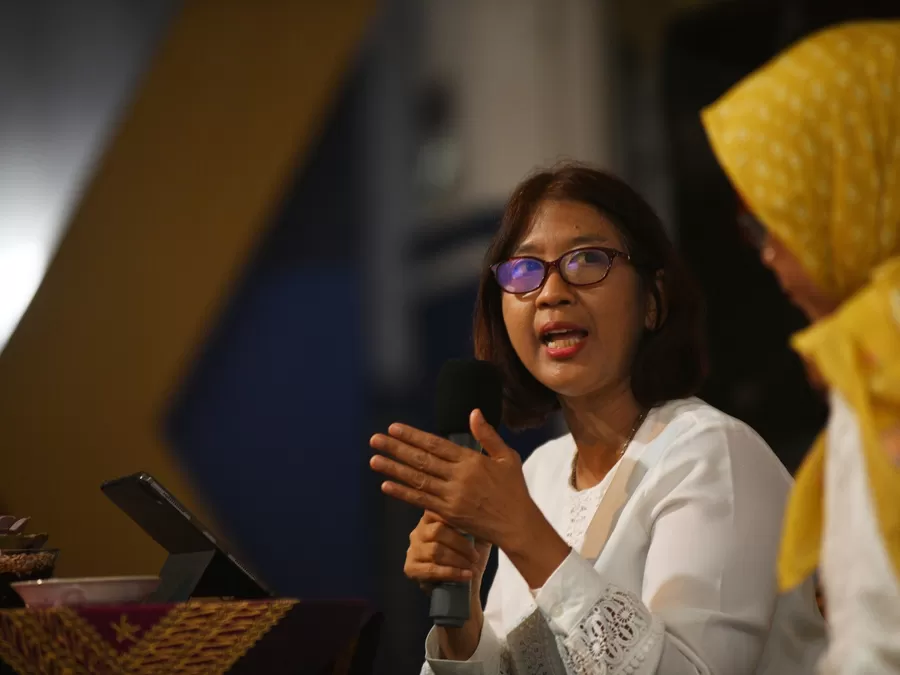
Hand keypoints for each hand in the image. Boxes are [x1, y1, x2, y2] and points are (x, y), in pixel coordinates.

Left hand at [369, 409, 531, 549]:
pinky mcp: (448, 514)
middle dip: (396, 448)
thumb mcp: (507, 457)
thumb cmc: (513, 490)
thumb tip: (474, 412)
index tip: (394, 428)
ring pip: (417, 480)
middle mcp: (458, 477)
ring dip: (394, 469)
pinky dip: (403, 493)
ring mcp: (451, 497)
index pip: (436, 445)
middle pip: (421, 460)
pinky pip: (421, 501)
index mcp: (471, 460)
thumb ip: (488, 435)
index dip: (414, 436)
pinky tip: (386, 485)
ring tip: (374, 459)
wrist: (517, 525)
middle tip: (375, 439)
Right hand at [407, 511, 491, 660]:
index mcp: (431, 518)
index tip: (472, 528)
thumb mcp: (477, 536)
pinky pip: (431, 569)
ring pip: (435, 550)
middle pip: (437, 531)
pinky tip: (465, 575)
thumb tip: (486, 510)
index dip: (455, 518)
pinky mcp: (411, 568)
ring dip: (457, 559)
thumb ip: (476, 521)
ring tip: (471, 566)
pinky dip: (451, 572)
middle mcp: (418, 531)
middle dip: (461, 544)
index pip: (439, 510)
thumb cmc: (470, 556)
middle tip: (475, 555)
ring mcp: (413, 550)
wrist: (465, 585)